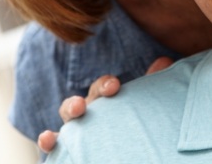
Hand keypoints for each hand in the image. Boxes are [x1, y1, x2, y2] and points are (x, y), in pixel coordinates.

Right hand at [37, 57, 173, 153]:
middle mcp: (87, 113)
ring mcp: (75, 131)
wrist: (124, 151)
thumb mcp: (140, 104)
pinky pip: (54, 145)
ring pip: (66, 120)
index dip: (105, 85)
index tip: (114, 85)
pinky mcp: (67, 149)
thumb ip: (150, 84)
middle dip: (79, 101)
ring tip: (74, 113)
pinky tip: (47, 138)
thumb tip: (165, 60)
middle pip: (79, 103)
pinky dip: (48, 141)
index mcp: (104, 100)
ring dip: (67, 113)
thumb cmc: (130, 123)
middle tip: (83, 104)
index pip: (101, 88)